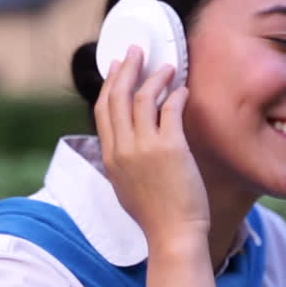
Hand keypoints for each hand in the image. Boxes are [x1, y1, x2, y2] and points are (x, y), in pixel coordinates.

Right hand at [94, 46, 209, 249]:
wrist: (173, 234)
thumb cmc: (156, 216)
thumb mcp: (126, 187)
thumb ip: (123, 161)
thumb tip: (128, 142)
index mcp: (110, 157)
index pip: (103, 110)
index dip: (109, 84)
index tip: (117, 67)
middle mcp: (122, 149)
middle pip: (116, 97)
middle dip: (126, 69)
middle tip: (136, 52)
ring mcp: (144, 147)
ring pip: (141, 98)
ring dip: (154, 77)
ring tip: (166, 67)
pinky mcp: (170, 148)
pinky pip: (170, 109)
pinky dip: (176, 94)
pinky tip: (182, 90)